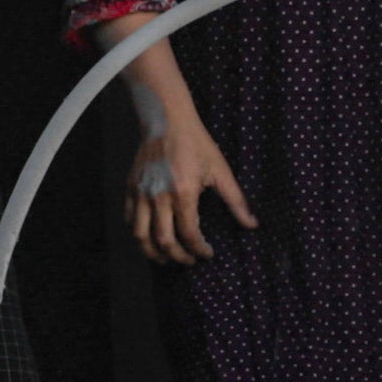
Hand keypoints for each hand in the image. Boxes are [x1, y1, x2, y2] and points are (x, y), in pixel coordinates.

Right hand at [129, 103, 259, 262]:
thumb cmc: (196, 144)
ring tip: (165, 259)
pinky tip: (150, 237)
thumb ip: (236, 200)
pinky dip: (139, 233)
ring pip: (141, 235)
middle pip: (164, 240)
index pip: (189, 234)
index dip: (199, 249)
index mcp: (183, 193)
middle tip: (189, 261)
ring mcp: (142, 192)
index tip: (207, 254)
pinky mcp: (131, 187)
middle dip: (178, 257)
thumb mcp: (220, 170)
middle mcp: (159, 196)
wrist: (166, 120)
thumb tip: (252, 224)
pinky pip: (130, 219)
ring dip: (153, 252)